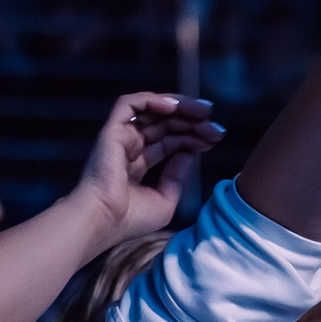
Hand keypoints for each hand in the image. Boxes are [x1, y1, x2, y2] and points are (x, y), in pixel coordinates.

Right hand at [68, 92, 225, 242]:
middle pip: (165, 125)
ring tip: (204, 112)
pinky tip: (175, 107)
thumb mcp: (165, 200)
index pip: (170, 142)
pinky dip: (153, 100)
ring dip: (180, 107)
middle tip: (216, 128)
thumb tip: (189, 154)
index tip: (215, 139)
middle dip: (193, 122)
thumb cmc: (129, 219)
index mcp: (137, 165)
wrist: (103, 221)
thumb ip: (177, 177)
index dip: (193, 137)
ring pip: (152, 110)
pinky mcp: (111, 130)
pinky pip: (130, 104)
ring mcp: (119, 138)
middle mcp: (128, 148)